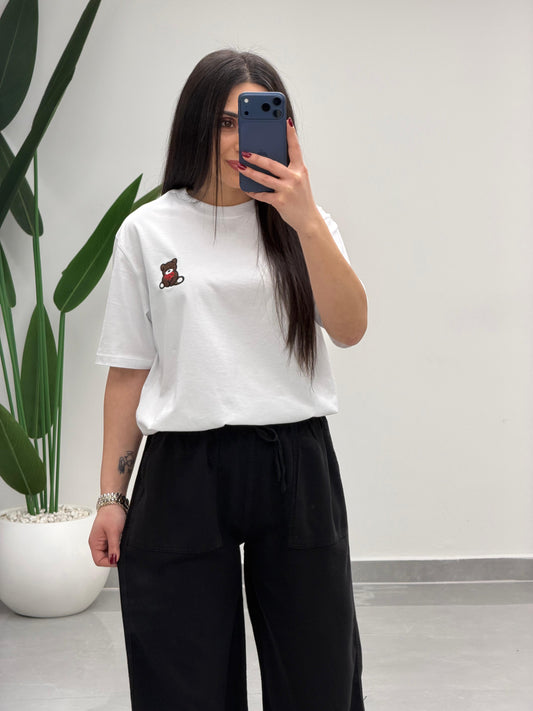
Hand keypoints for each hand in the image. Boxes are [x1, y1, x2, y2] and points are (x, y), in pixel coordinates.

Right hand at [88, 504, 126, 566]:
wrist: (114, 502)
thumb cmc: (111, 513)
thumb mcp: (113, 531)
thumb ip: (113, 547)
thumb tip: (114, 560)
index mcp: (94, 543)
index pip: (99, 560)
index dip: (109, 562)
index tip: (119, 559)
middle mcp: (98, 542)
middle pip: (104, 558)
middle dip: (114, 557)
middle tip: (122, 552)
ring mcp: (104, 540)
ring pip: (110, 552)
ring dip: (116, 551)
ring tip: (122, 544)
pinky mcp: (110, 536)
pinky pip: (113, 546)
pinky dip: (118, 546)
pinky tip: (123, 542)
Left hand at [239, 118, 321, 233]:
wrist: (308, 219)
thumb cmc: (301, 197)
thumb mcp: (300, 180)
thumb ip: (289, 168)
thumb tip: (270, 158)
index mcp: (300, 169)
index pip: (295, 148)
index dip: (290, 134)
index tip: (285, 121)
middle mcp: (295, 178)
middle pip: (272, 164)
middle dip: (257, 157)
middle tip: (244, 151)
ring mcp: (287, 190)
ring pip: (264, 179)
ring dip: (250, 172)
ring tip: (239, 166)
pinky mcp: (280, 202)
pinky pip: (263, 195)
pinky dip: (253, 191)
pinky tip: (246, 188)